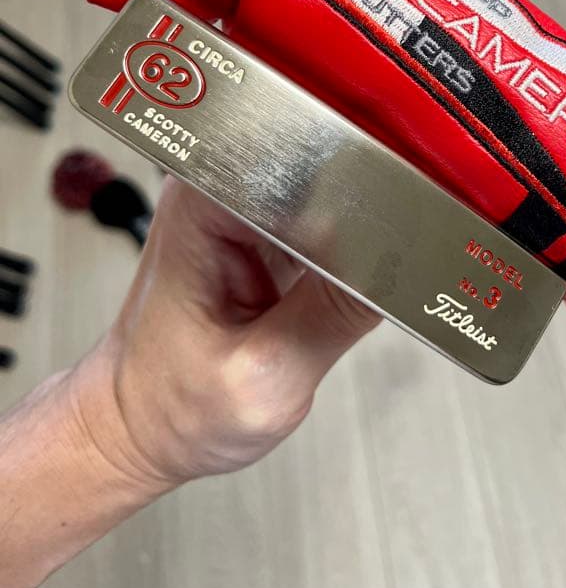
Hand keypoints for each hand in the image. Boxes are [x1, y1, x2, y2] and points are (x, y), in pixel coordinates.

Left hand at [75, 176, 379, 488]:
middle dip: (365, 218)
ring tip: (340, 296)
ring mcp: (243, 206)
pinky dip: (348, 253)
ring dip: (360, 237)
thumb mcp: (265, 375)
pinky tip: (343, 288)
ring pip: (335, 193)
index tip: (394, 233)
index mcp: (204, 201)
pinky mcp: (265, 228)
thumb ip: (336, 312)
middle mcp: (220, 188)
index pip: (308, 161)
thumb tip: (403, 264)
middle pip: (327, 168)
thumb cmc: (172, 406)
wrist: (139, 426)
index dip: (360, 192)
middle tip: (375, 278)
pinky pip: (328, 220)